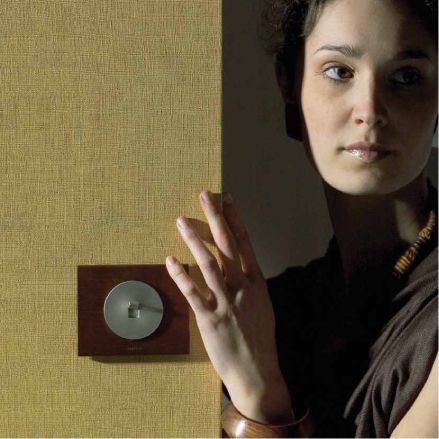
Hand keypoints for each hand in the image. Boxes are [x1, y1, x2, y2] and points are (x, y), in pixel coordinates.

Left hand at [165, 190, 292, 422]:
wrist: (257, 372)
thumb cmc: (259, 337)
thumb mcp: (262, 304)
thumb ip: (249, 282)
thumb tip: (236, 264)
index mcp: (256, 281)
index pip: (244, 242)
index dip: (235, 219)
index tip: (226, 199)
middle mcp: (242, 287)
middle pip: (226, 244)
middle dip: (215, 217)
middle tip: (204, 196)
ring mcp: (225, 302)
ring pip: (207, 263)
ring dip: (193, 239)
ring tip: (181, 220)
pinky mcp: (209, 319)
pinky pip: (192, 292)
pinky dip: (180, 274)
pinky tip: (170, 259)